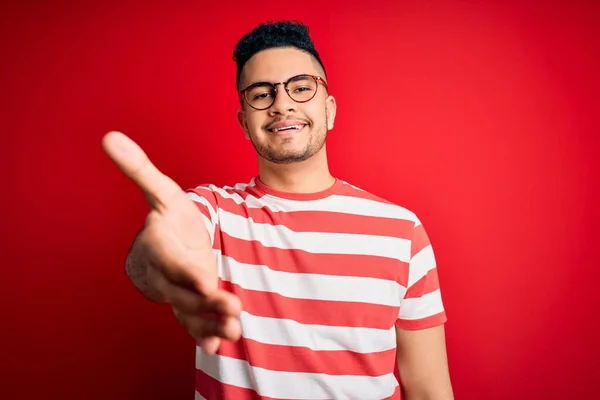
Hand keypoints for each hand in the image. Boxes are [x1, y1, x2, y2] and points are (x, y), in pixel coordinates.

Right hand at [102, 131, 241, 353]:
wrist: (161, 249)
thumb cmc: (166, 219)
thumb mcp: (161, 192)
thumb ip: (140, 169)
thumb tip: (109, 136)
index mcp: (159, 247)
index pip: (170, 262)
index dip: (186, 273)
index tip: (206, 283)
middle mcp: (166, 274)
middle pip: (184, 293)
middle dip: (207, 303)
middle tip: (233, 309)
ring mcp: (178, 292)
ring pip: (191, 311)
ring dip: (211, 323)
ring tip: (235, 330)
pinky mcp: (189, 304)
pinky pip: (194, 323)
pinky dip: (205, 335)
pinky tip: (219, 344)